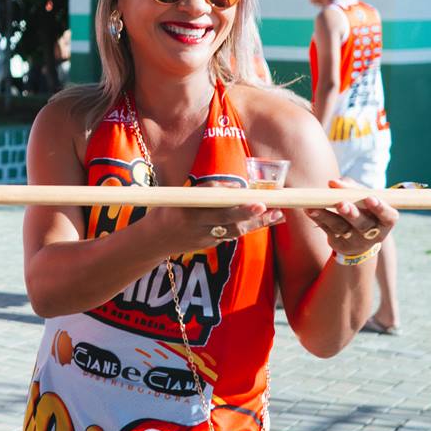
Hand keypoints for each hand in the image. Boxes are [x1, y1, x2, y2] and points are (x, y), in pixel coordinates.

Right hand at [141, 181, 283, 255]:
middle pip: (223, 216)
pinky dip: (249, 226)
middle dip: (244, 211)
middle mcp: (194, 222)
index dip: (224, 190)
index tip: (240, 186)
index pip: (207, 195)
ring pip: (233, 229)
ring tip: (276, 214)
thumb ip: (203, 192)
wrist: (154, 240)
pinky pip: (232, 234)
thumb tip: (236, 187)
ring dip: (256, 222)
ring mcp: (203, 236)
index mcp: (185, 206)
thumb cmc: (168, 211)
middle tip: (262, 205)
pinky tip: (267, 220)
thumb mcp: (178, 197)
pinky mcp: (209, 244)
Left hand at [305, 178, 398, 256]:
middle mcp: (372, 233)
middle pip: (362, 224)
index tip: (370, 198)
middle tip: (342, 203)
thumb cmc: (364, 211)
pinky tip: (309, 210)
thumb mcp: (364, 200)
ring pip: (340, 227)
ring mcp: (354, 240)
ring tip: (315, 206)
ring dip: (327, 216)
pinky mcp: (338, 242)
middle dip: (351, 213)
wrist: (358, 239)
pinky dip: (317, 218)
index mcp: (385, 222)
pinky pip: (326, 229)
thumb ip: (353, 189)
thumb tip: (334, 183)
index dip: (381, 208)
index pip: (388, 217)